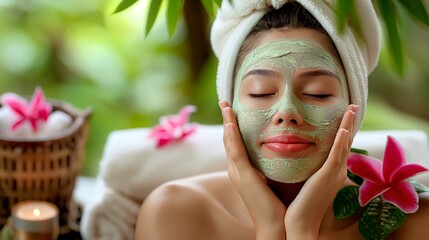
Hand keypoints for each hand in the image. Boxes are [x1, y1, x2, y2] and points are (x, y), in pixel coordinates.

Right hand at [219, 101, 286, 239]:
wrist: (276, 226)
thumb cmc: (278, 204)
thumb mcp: (273, 179)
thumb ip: (272, 165)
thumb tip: (281, 152)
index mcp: (243, 170)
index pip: (236, 143)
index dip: (233, 126)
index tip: (233, 110)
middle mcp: (236, 170)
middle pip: (229, 139)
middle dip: (226, 120)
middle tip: (224, 102)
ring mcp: (237, 172)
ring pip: (229, 141)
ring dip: (226, 122)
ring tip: (225, 105)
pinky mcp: (243, 176)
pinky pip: (235, 151)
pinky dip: (231, 136)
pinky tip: (230, 123)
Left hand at [285, 105, 357, 238]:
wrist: (300, 222)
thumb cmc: (300, 203)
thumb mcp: (306, 179)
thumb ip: (307, 166)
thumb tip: (299, 153)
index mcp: (332, 170)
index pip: (340, 145)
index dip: (344, 129)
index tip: (345, 114)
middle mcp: (337, 170)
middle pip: (346, 142)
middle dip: (350, 123)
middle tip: (353, 106)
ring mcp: (334, 173)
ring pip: (344, 145)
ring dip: (348, 126)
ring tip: (351, 109)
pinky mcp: (327, 177)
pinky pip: (335, 156)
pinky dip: (341, 142)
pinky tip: (343, 129)